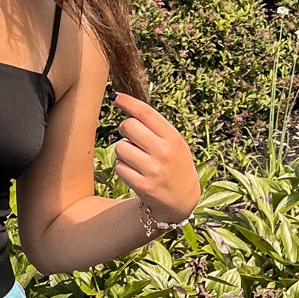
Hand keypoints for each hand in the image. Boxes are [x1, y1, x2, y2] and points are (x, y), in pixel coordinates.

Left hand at [112, 94, 201, 224]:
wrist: (182, 199)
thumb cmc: (174, 164)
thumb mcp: (174, 143)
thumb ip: (154, 126)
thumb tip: (124, 102)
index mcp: (173, 138)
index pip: (146, 113)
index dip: (128, 102)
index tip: (116, 98)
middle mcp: (164, 152)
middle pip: (128, 127)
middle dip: (125, 129)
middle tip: (131, 137)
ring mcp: (153, 169)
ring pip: (120, 148)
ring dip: (124, 152)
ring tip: (137, 159)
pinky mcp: (142, 185)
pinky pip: (119, 167)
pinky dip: (123, 168)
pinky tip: (136, 173)